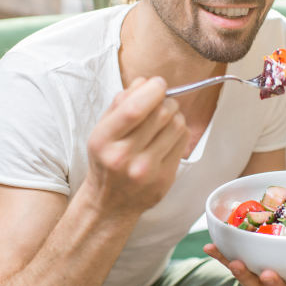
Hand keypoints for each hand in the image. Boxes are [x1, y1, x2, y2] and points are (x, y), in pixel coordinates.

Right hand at [85, 76, 189, 218]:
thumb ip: (120, 103)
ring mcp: (146, 170)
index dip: (152, 90)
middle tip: (162, 101)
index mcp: (103, 140)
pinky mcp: (164, 179)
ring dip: (175, 114)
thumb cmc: (106, 160)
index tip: (158, 84)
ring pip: (176, 125)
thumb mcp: (102, 130)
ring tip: (165, 119)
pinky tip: (168, 135)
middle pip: (161, 114)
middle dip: (166, 100)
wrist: (110, 203)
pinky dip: (179, 131)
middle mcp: (124, 157)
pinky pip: (183, 141)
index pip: (134, 109)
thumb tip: (145, 82)